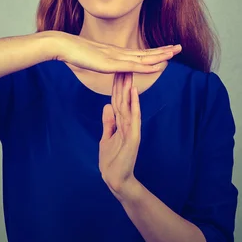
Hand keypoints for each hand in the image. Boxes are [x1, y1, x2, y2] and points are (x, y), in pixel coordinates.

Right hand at [53, 32, 181, 74]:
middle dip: (163, 51)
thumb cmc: (73, 52)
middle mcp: (118, 53)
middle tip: (179, 47)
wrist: (62, 45)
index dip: (154, 52)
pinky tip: (157, 66)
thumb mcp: (91, 58)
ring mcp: (115, 57)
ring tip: (174, 53)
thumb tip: (104, 63)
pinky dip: (146, 66)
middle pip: (145, 52)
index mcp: (115, 53)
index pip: (139, 53)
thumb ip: (99, 60)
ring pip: (142, 57)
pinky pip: (132, 66)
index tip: (167, 50)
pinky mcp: (110, 63)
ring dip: (159, 56)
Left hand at [99, 72, 140, 195]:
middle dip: (123, 81)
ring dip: (129, 87)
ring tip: (130, 71)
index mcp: (121, 122)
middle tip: (124, 61)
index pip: (118, 99)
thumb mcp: (106, 138)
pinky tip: (134, 92)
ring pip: (129, 104)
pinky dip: (134, 104)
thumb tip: (106, 106)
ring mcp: (131, 128)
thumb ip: (108, 123)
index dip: (117, 84)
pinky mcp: (134, 137)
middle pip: (124, 98)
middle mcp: (128, 122)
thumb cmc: (112, 161)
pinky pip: (134, 117)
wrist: (116, 179)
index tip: (116, 68)